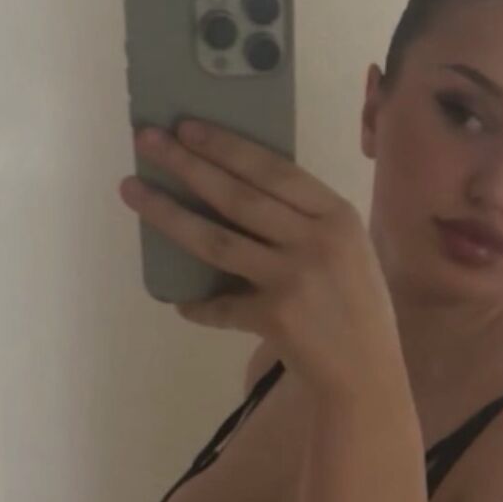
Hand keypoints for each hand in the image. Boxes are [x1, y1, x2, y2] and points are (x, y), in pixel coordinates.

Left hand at [120, 118, 402, 402]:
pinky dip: (200, 306)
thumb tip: (237, 185)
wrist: (369, 374)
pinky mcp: (276, 317)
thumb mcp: (347, 249)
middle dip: (188, 164)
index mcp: (337, 215)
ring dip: (169, 214)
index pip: (274, 170)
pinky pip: (222, 305)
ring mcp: (295, 279)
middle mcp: (317, 241)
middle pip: (238, 196)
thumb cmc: (357, 307)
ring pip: (217, 240)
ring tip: (133, 190)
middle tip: (147, 140)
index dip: (227, 147)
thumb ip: (305, 220)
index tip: (187, 127)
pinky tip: (180, 302)